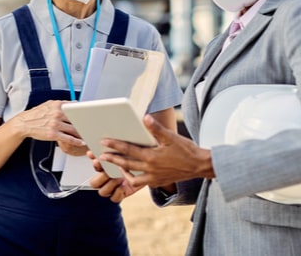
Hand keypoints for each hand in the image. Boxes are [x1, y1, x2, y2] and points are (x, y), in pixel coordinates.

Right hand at [13, 100, 84, 146]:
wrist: (25, 123)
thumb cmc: (36, 115)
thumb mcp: (49, 104)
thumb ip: (61, 104)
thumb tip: (74, 104)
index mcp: (57, 105)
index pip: (75, 107)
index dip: (84, 111)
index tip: (90, 114)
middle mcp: (57, 113)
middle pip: (76, 119)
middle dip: (84, 123)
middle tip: (91, 126)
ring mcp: (55, 124)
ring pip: (74, 129)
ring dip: (82, 133)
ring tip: (87, 134)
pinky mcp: (53, 134)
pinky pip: (68, 138)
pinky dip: (76, 141)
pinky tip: (81, 142)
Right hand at [87, 151, 142, 202]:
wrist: (148, 169)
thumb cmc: (136, 159)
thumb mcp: (126, 152)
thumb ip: (115, 149)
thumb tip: (103, 146)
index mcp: (105, 167)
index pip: (95, 167)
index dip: (95, 165)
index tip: (98, 160)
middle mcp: (106, 178)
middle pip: (94, 183)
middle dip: (101, 177)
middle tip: (107, 172)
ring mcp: (113, 187)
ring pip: (103, 192)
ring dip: (110, 185)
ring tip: (118, 178)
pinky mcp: (121, 194)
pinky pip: (114, 198)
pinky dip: (118, 193)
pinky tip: (123, 185)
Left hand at [98, 115, 213, 188]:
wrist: (200, 166)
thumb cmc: (187, 150)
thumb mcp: (171, 137)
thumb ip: (156, 128)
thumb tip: (144, 117)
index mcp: (152, 156)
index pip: (128, 150)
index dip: (114, 145)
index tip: (103, 142)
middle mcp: (150, 169)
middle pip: (125, 165)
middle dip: (112, 160)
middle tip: (100, 156)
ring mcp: (154, 178)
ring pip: (132, 178)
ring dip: (122, 172)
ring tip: (116, 167)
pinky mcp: (159, 182)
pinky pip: (142, 182)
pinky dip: (135, 178)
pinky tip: (132, 172)